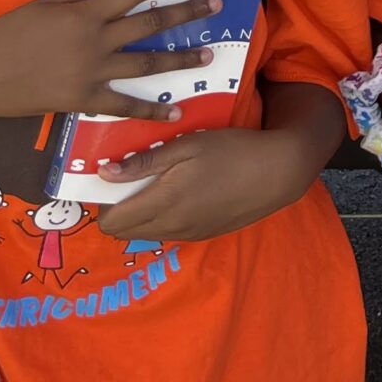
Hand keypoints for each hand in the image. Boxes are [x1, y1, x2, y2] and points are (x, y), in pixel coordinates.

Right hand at [0, 0, 224, 121]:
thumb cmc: (4, 35)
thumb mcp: (43, 3)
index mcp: (85, 13)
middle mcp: (95, 41)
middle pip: (151, 25)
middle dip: (187, 14)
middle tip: (217, 6)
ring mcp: (92, 73)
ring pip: (147, 65)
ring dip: (180, 59)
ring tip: (208, 54)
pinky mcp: (83, 101)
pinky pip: (125, 105)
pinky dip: (152, 110)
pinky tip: (176, 111)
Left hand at [95, 126, 309, 241]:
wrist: (278, 172)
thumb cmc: (232, 150)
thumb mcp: (186, 145)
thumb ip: (144, 161)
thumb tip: (104, 173)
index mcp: (163, 203)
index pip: (111, 222)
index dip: (105, 202)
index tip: (115, 179)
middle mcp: (172, 227)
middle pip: (123, 233)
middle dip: (119, 210)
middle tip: (134, 181)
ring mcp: (188, 235)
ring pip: (145, 234)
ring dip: (141, 215)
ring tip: (159, 185)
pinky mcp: (203, 235)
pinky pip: (168, 233)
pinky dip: (163, 218)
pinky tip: (182, 194)